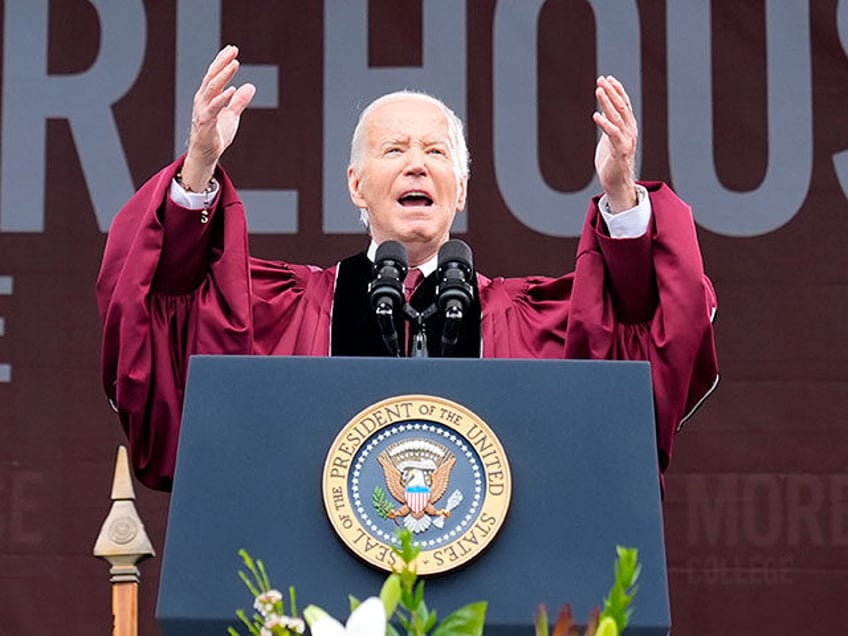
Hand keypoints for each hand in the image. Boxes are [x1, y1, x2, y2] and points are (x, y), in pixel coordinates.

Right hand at [181, 45, 255, 189]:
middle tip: (233, 50)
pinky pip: (213, 108)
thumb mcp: (232, 115)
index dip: (223, 61)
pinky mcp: (206, 123)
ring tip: (234, 64)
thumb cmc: (216, 134)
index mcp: (208, 96)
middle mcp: (202, 100)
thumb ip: (239, 101)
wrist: (206, 154)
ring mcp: (203, 110)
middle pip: (212, 77)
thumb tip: (250, 87)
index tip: (232, 49)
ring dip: (223, 75)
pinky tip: (231, 90)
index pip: (215, 75)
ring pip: (212, 88)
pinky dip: (222, 98)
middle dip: (222, 62)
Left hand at [592, 75, 637, 211]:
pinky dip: (605, 124)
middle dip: (611, 92)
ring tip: (598, 91)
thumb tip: (602, 113)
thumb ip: (609, 126)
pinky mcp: (620, 151)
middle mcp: (630, 131)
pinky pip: (613, 134)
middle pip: (621, 106)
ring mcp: (626, 140)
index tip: (607, 78)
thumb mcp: (610, 139)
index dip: (617, 90)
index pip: (624, 104)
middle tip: (601, 79)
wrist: (616, 182)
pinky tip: (595, 115)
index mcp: (628, 127)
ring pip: (617, 117)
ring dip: (607, 103)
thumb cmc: (612, 161)